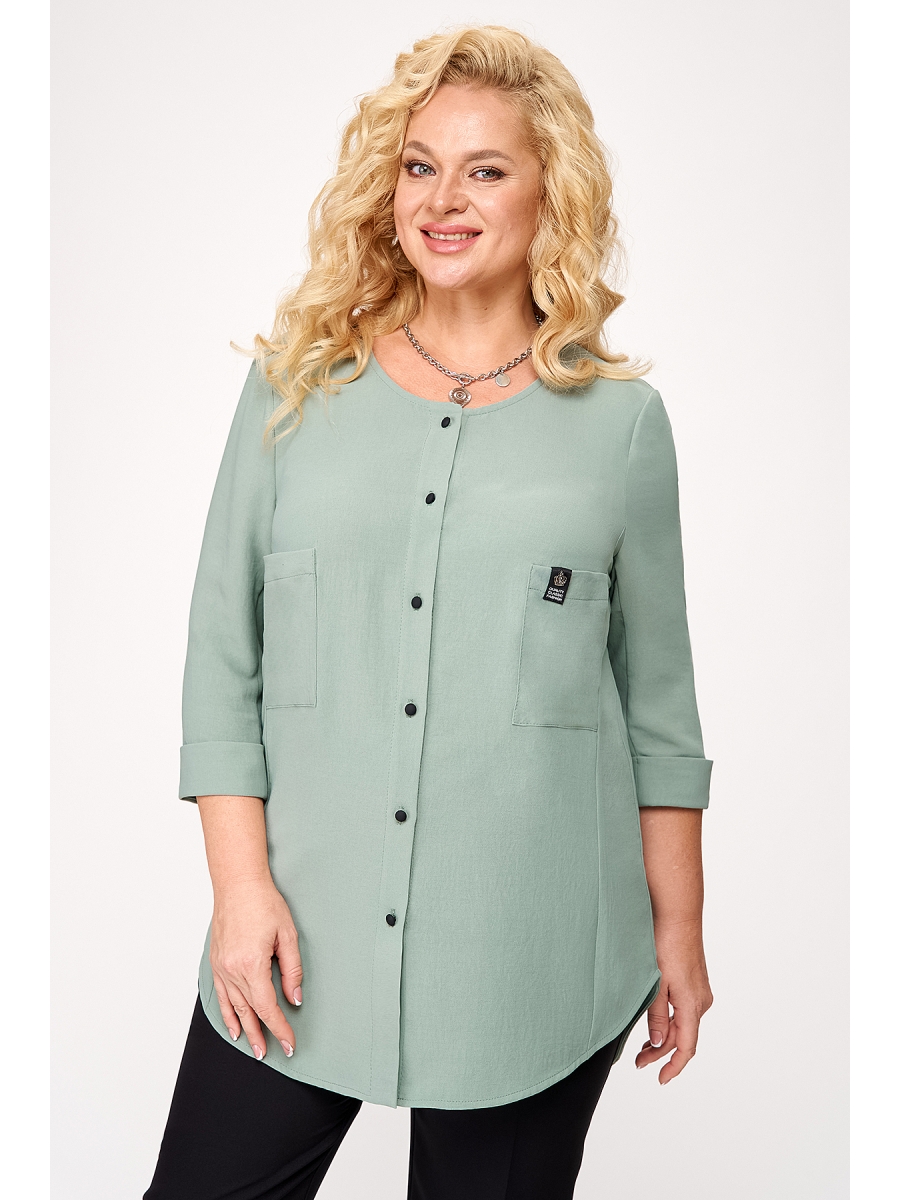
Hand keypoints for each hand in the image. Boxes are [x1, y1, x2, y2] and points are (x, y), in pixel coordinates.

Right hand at [209, 877, 303, 1061]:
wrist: (238, 884)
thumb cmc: (264, 903)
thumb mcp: (288, 935)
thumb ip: (292, 970)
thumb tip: (294, 998)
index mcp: (252, 965)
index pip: (268, 1007)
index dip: (280, 1028)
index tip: (290, 1043)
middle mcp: (232, 970)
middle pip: (250, 1012)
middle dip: (264, 1034)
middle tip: (274, 1053)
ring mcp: (221, 967)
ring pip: (233, 1007)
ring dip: (245, 1029)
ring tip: (255, 1048)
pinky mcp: (216, 962)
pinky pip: (220, 995)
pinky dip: (226, 1014)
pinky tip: (233, 1026)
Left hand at [635, 919, 712, 1083]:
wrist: (678, 915)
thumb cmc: (666, 944)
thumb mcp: (656, 983)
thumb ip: (657, 1015)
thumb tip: (659, 1043)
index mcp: (692, 1005)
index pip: (686, 1047)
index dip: (673, 1066)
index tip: (660, 1079)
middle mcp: (701, 1001)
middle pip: (684, 1037)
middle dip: (661, 1052)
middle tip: (638, 1061)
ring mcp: (700, 991)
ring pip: (684, 1023)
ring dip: (666, 1036)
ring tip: (643, 1046)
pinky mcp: (695, 982)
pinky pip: (684, 1009)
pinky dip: (671, 1020)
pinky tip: (657, 1020)